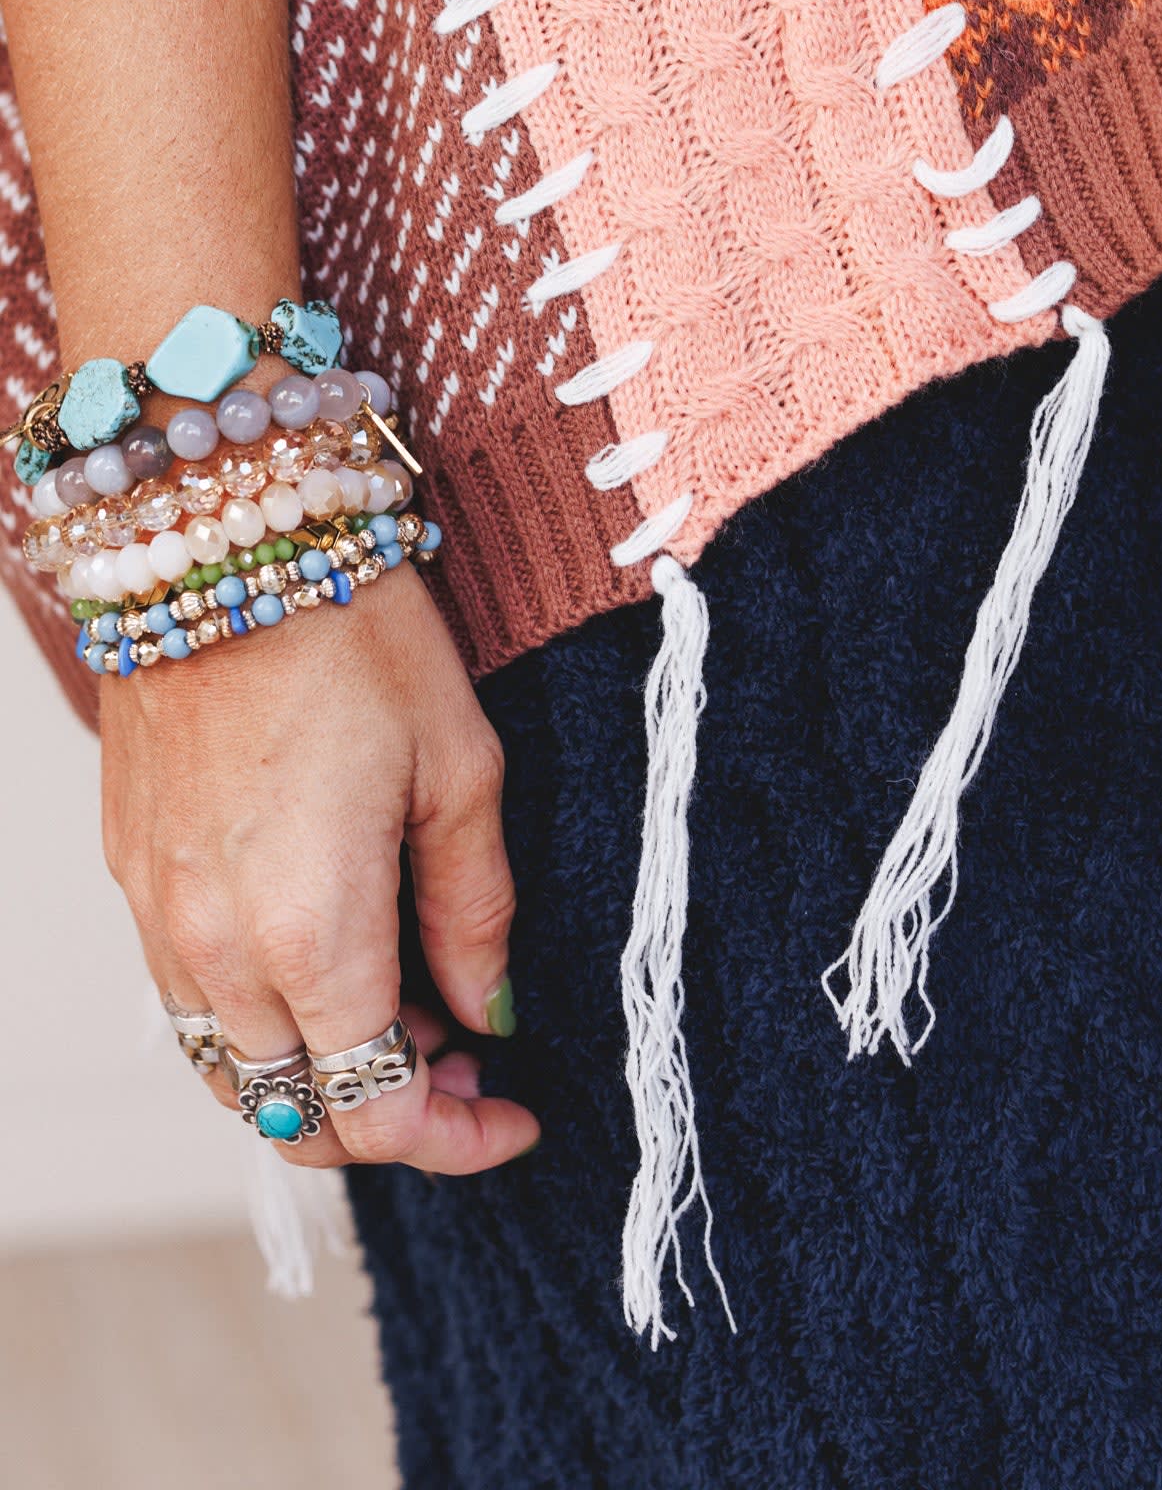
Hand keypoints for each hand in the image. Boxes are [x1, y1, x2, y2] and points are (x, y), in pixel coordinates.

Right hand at [102, 565, 538, 1169]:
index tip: (517, 1114)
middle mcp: (215, 950)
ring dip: (322, 1073)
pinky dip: (263, 1018)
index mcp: (312, 935)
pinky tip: (327, 951)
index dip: (457, 1140)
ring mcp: (156, 916)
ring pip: (234, 1070)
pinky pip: (189, 1000)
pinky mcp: (129, 872)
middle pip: (296, 1117)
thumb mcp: (461, 770)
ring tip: (406, 1004)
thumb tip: (490, 1013)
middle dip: (393, 1117)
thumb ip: (474, 912)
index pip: (377, 1114)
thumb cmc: (355, 637)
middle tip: (468, 1056)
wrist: (224, 535)